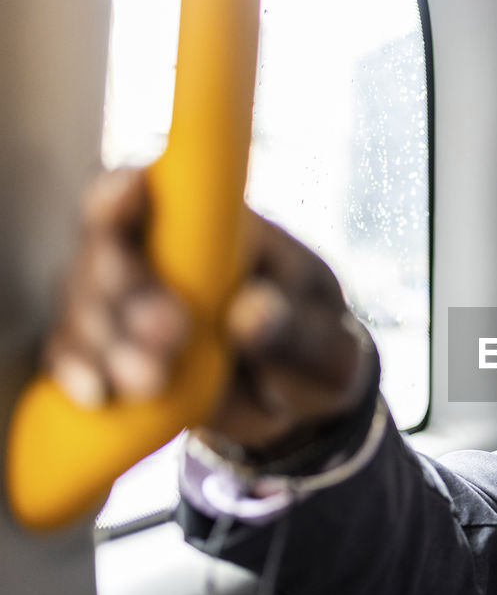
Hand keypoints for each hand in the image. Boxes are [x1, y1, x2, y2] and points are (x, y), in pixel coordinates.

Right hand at [44, 167, 373, 456]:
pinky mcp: (110, 357)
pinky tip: (97, 394)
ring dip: (104, 341)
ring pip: (83, 306)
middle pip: (104, 251)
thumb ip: (292, 327)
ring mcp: (125, 308)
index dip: (127, 188)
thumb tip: (251, 313)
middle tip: (169, 330)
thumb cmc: (315, 348)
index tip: (127, 197)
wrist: (299, 406)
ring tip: (150, 380)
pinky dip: (78, 374)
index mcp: (214, 226)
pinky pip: (74, 358)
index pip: (153, 189)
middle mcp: (155, 256)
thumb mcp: (325, 340)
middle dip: (123, 288)